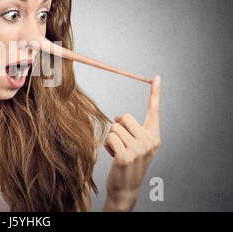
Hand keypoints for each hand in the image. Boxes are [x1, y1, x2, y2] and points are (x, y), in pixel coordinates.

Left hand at [103, 75, 161, 210]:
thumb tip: (118, 117)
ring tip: (117, 152)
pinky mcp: (126, 155)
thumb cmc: (128, 163)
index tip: (157, 77)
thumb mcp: (134, 145)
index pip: (154, 111)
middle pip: (125, 117)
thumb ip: (130, 129)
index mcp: (154, 136)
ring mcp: (139, 149)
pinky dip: (108, 146)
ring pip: (115, 127)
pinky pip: (110, 137)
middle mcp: (150, 141)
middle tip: (122, 144)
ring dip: (112, 139)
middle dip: (118, 128)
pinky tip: (113, 157)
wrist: (126, 187)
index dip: (155, 93)